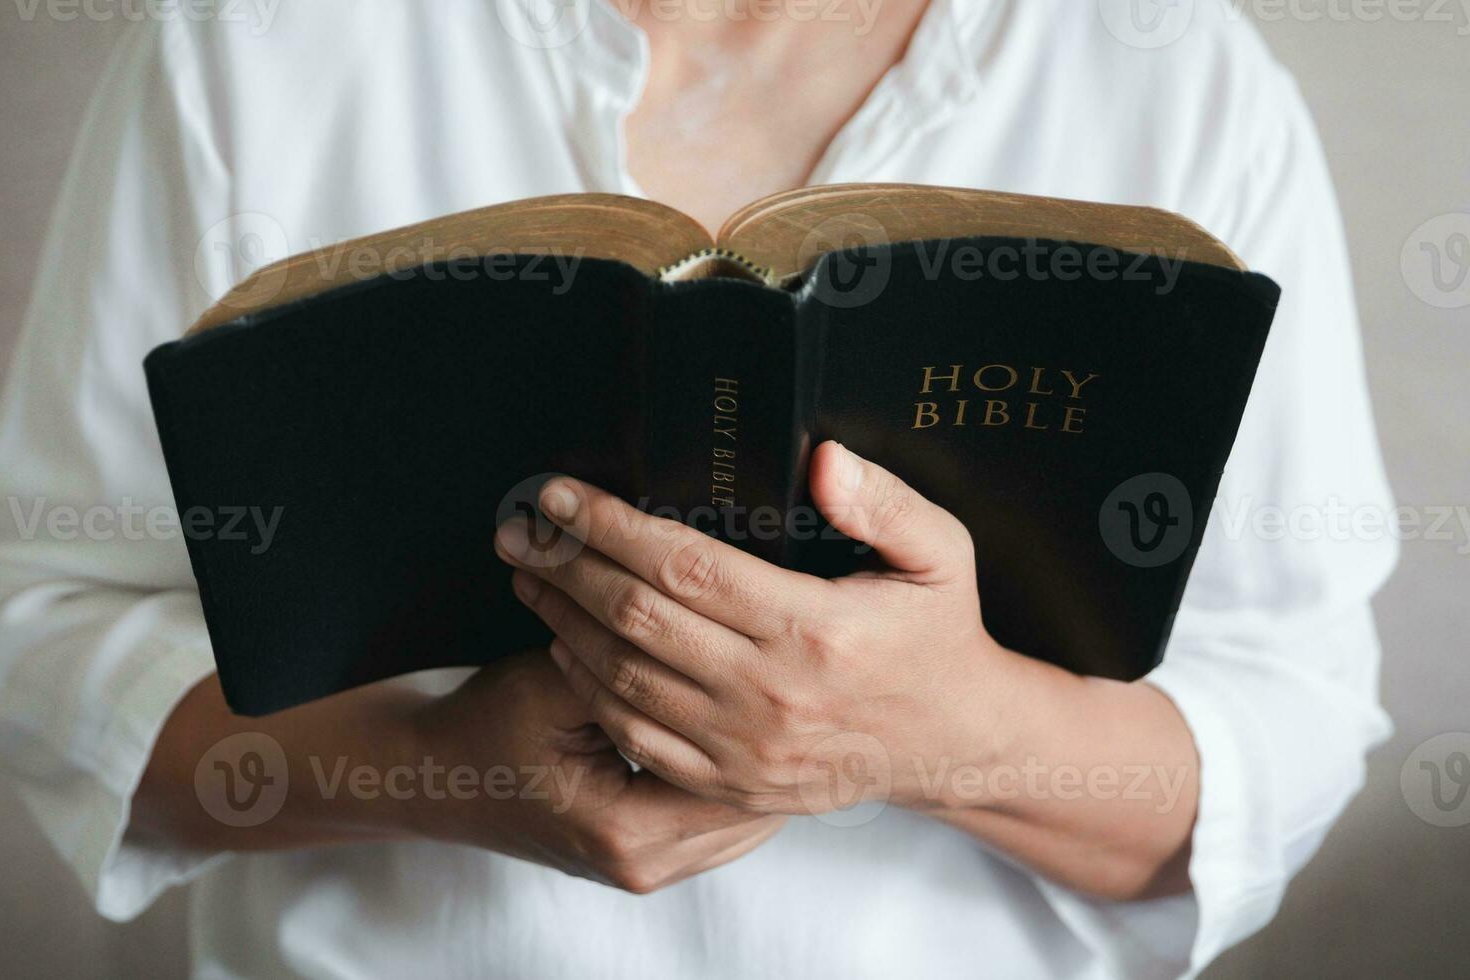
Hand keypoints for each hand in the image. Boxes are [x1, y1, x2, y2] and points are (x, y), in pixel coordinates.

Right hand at [403, 650, 787, 892]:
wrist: (432, 776)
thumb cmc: (484, 725)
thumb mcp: (549, 681)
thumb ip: (624, 658)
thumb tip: (700, 617)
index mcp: (623, 829)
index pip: (734, 776)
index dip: (765, 720)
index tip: (789, 670)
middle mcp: (642, 864)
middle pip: (751, 807)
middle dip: (774, 746)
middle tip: (802, 683)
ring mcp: (646, 870)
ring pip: (742, 820)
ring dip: (759, 765)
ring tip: (783, 705)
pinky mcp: (646, 860)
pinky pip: (718, 826)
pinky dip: (732, 782)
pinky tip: (746, 735)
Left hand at [494, 441, 1035, 814]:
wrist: (949, 743)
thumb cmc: (936, 635)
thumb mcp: (940, 553)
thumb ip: (885, 500)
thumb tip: (822, 460)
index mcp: (812, 628)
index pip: (684, 565)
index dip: (610, 526)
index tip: (560, 494)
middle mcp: (770, 693)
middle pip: (636, 618)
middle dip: (565, 565)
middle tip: (519, 529)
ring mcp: (744, 748)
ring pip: (623, 678)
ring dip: (563, 622)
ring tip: (530, 575)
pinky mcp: (730, 784)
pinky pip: (636, 736)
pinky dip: (590, 689)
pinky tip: (565, 646)